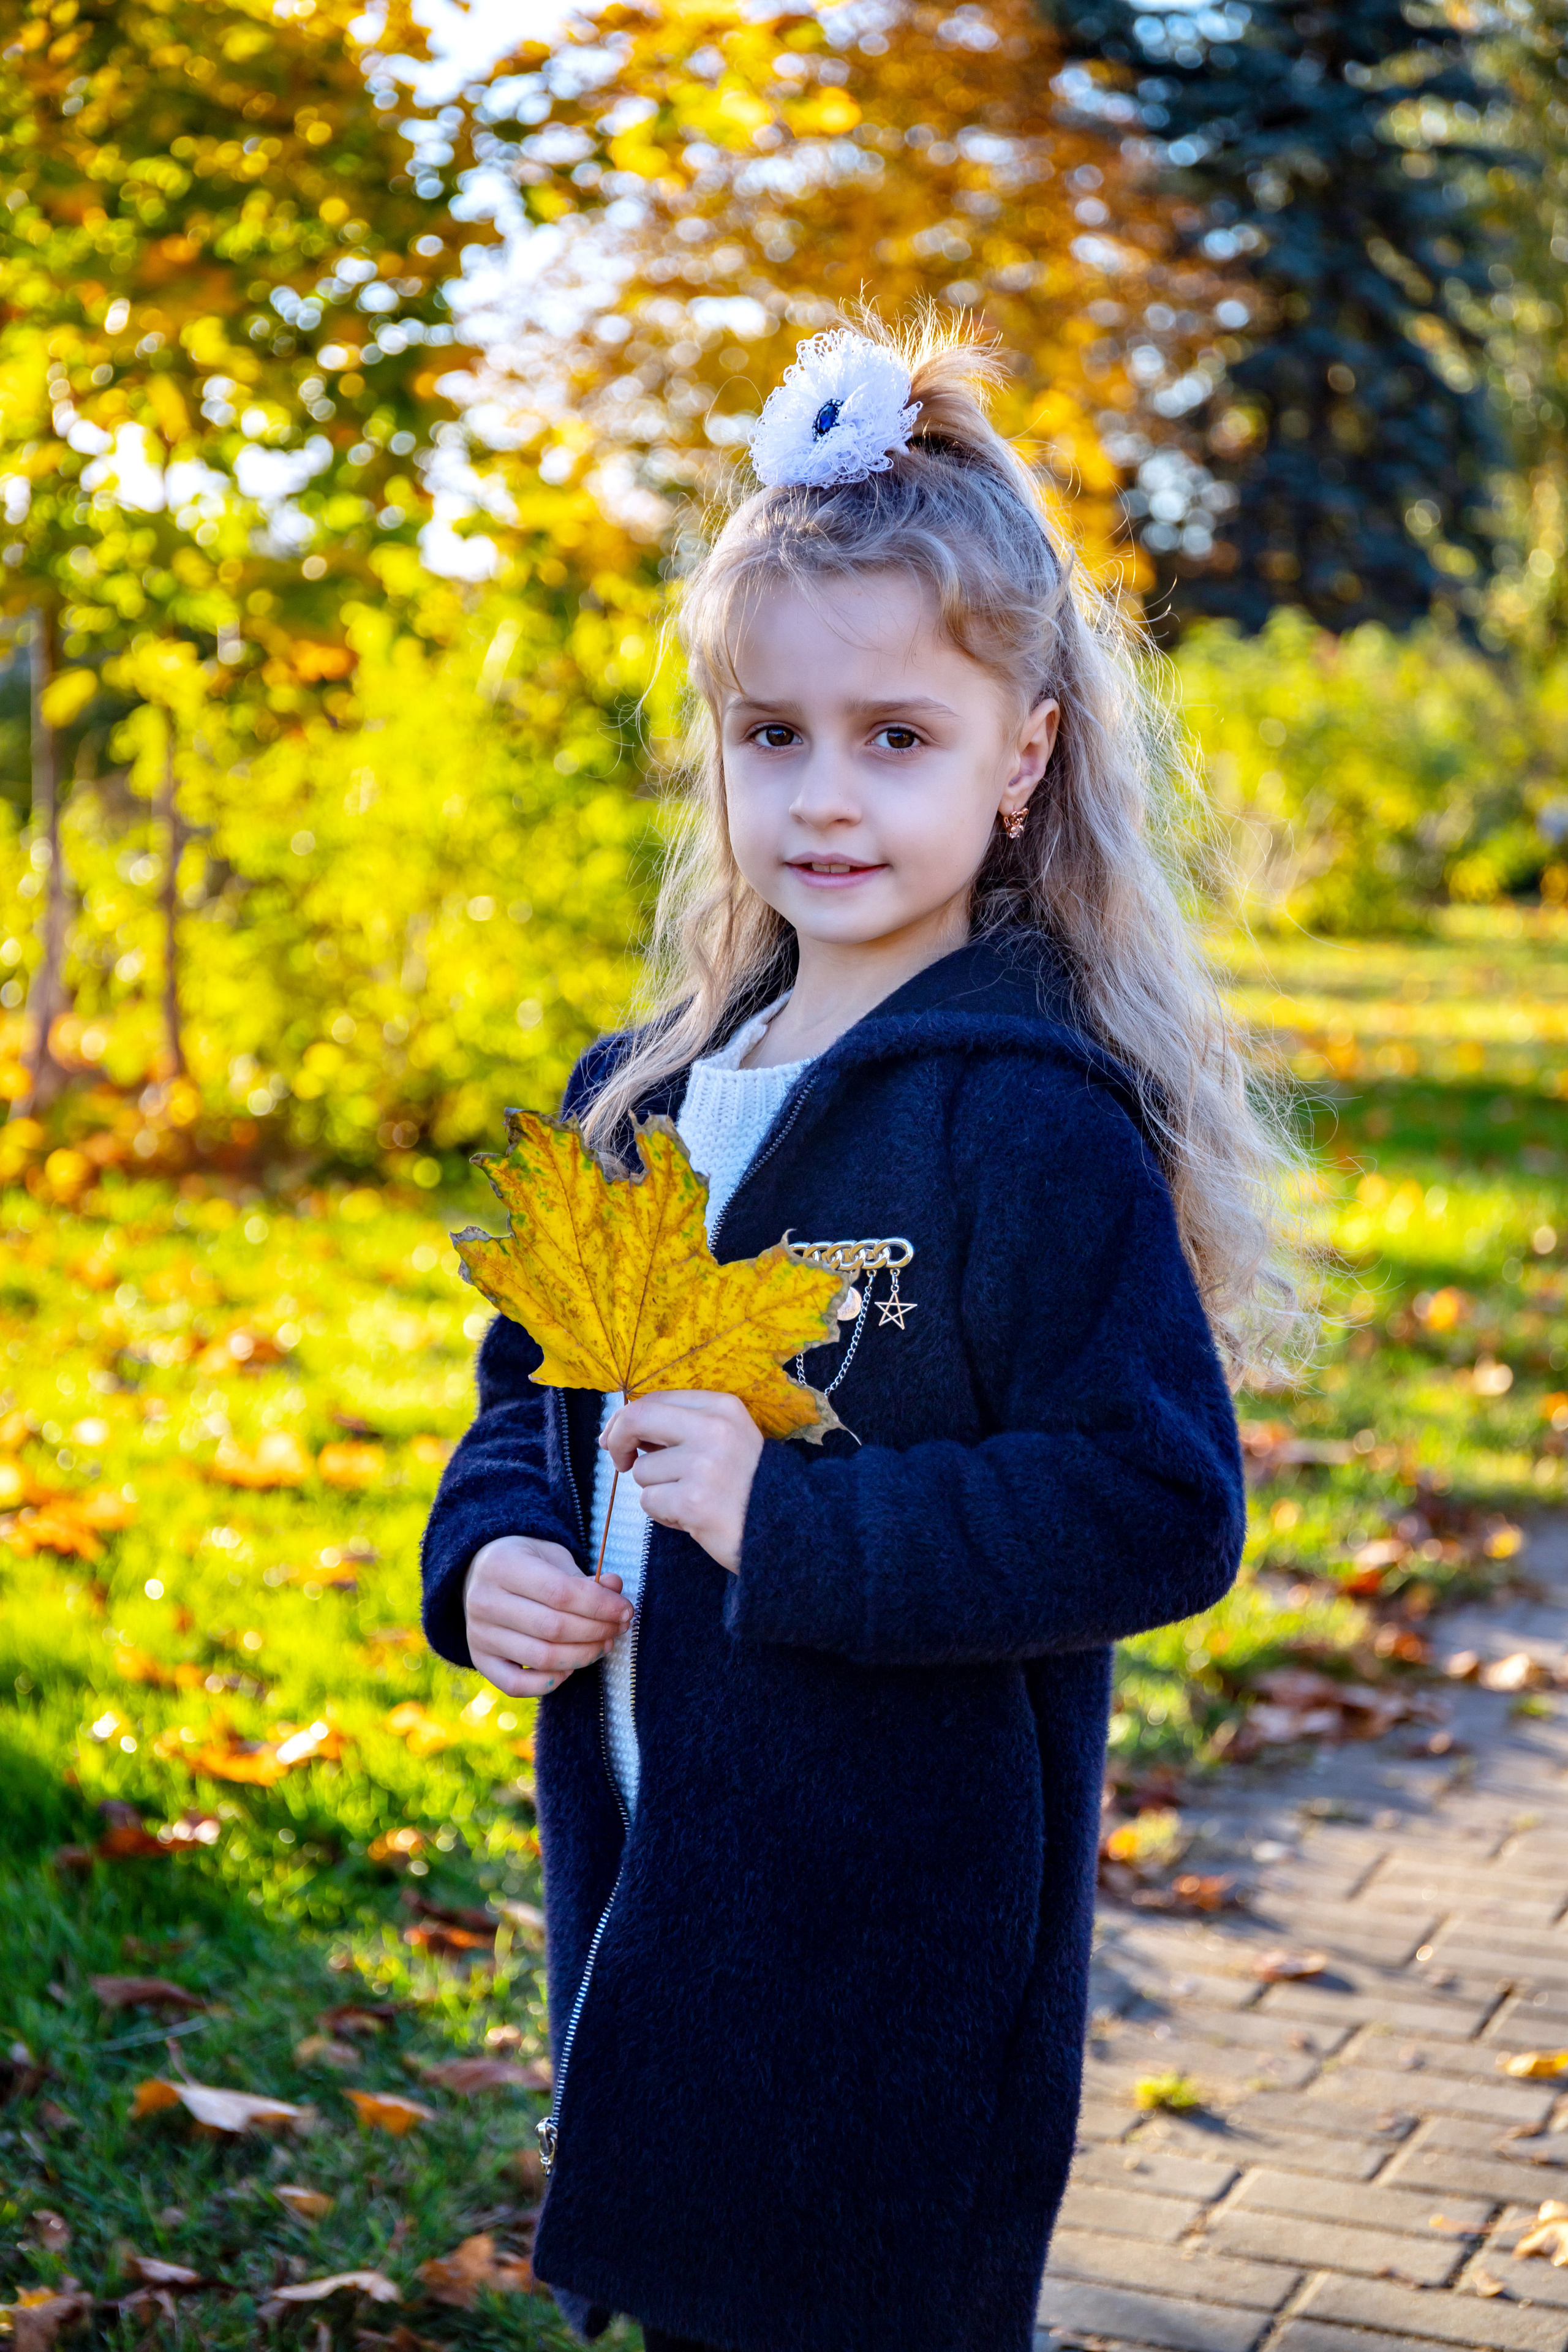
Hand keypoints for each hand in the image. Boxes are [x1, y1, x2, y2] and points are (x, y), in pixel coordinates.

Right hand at [465, 1534, 632, 1697]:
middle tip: (619, 1628)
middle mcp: (484, 1601)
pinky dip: (550, 1682)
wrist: (482, 1574)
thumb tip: (615, 1589)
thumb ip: (584, 1578)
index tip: (626, 1610)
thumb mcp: (555, 1558)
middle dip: (597, 1631)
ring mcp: (478, 1634)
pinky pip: (517, 1685)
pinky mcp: (480, 1660)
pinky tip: (571, 1668)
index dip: (600, 1606)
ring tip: (604, 1644)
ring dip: (583, 1656)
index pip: (560, 1593)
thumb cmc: (529, 1564)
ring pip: (541, 1658)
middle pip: (553, 1628)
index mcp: (503, 1565)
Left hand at [600, 1390, 762, 1574]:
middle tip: (621, 1461)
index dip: (625, 1419)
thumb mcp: (727, 1438)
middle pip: (637, 1419)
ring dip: (657, 1491)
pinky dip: (664, 1514)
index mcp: (723, 1407)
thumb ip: (682, 1427)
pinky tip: (691, 1518)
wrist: (789, 1528)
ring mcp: (704, 1465)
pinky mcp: (694, 1502)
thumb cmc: (748, 1485)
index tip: (615, 1437)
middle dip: (617, 1439)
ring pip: (644, 1471)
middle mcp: (714, 1429)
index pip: (654, 1399)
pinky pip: (650, 1502)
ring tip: (690, 1499)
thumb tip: (621, 1428)